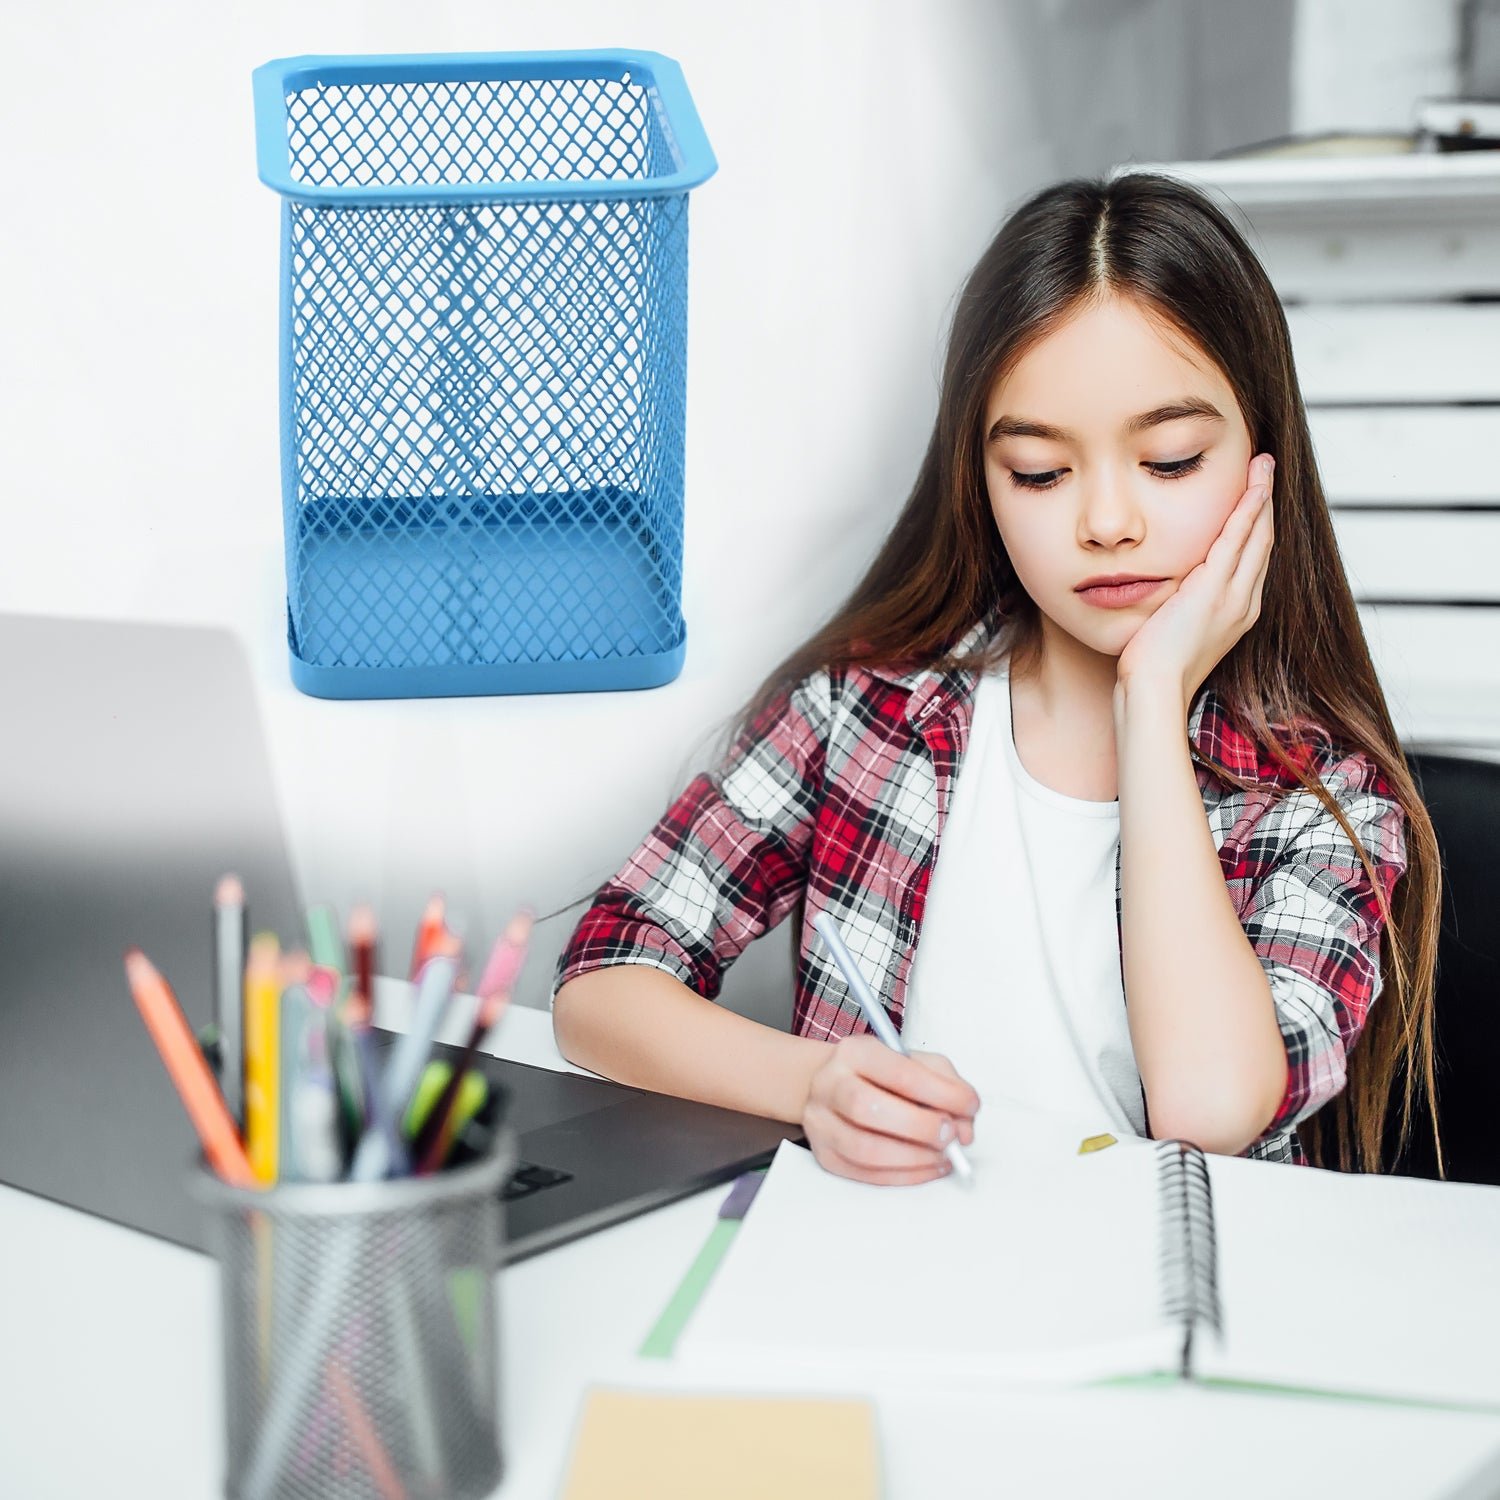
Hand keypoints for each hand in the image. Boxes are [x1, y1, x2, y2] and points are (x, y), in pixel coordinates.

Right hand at [802, 1034, 978, 1185]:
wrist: (831, 1086)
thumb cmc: (878, 1075)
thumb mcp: (912, 1061)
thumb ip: (945, 1084)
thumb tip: (964, 1127)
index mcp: (855, 1052)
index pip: (899, 1072)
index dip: (941, 1093)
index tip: (970, 1105)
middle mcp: (830, 1084)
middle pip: (868, 1109)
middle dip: (920, 1127)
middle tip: (951, 1135)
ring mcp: (821, 1122)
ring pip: (865, 1149)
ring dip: (915, 1159)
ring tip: (942, 1156)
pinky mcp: (825, 1155)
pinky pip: (865, 1175)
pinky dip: (904, 1176)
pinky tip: (926, 1167)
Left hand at [1115, 453, 1275, 706]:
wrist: (1153, 690)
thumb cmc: (1153, 669)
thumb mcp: (1171, 630)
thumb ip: (1178, 607)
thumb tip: (1168, 592)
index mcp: (1235, 614)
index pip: (1251, 560)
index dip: (1256, 527)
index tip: (1255, 499)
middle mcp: (1242, 604)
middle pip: (1262, 543)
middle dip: (1265, 504)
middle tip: (1266, 469)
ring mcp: (1232, 598)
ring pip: (1256, 535)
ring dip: (1262, 496)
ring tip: (1265, 464)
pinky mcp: (1213, 591)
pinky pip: (1237, 540)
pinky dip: (1248, 509)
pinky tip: (1253, 485)